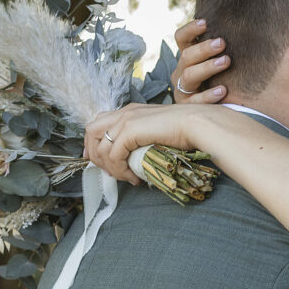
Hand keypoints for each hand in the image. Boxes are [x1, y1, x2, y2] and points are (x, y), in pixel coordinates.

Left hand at [86, 102, 215, 182]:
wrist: (198, 123)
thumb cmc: (186, 130)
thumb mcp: (157, 132)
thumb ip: (144, 139)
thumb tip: (137, 158)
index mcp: (130, 110)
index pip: (100, 122)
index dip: (93, 143)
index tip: (99, 161)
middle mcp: (124, 112)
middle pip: (91, 131)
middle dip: (94, 154)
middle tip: (106, 172)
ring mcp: (125, 120)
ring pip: (100, 146)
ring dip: (110, 167)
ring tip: (126, 178)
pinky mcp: (130, 131)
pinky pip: (113, 155)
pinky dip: (120, 170)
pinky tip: (133, 177)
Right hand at [171, 20, 230, 103]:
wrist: (214, 109)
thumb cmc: (220, 79)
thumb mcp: (217, 61)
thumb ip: (221, 48)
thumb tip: (240, 25)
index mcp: (186, 57)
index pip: (181, 38)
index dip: (190, 29)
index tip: (206, 23)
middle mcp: (180, 71)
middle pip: (186, 56)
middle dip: (204, 49)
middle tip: (222, 43)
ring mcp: (182, 90)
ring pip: (189, 76)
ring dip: (207, 67)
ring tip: (226, 61)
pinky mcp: (188, 106)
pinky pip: (196, 101)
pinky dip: (209, 95)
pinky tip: (223, 90)